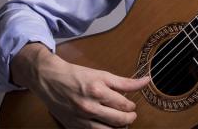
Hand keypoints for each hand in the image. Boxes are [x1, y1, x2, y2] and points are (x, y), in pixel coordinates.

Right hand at [11, 43, 148, 127]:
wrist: (51, 80)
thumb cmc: (77, 75)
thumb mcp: (102, 75)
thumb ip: (124, 82)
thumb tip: (145, 81)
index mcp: (98, 90)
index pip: (124, 105)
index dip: (131, 107)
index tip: (132, 105)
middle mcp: (89, 106)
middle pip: (119, 120)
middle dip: (129, 118)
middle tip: (130, 115)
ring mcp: (81, 119)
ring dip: (118, 128)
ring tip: (120, 122)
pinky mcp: (73, 126)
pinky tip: (106, 126)